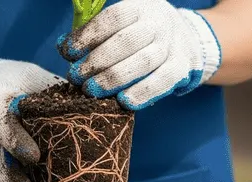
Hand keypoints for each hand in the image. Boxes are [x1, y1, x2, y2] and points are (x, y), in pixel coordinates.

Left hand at [57, 0, 220, 109]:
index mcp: (140, 7)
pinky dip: (142, 93)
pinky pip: (162, 82)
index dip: (88, 35)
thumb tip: (64, 47)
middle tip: (75, 77)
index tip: (68, 52)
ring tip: (90, 90)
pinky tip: (123, 102)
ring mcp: (171, 46)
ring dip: (113, 79)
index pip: (113, 18)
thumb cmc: (141, 34)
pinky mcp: (181, 68)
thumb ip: (95, 34)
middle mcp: (158, 24)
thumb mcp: (123, 24)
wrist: (186, 40)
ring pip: (143, 62)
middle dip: (96, 61)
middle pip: (126, 41)